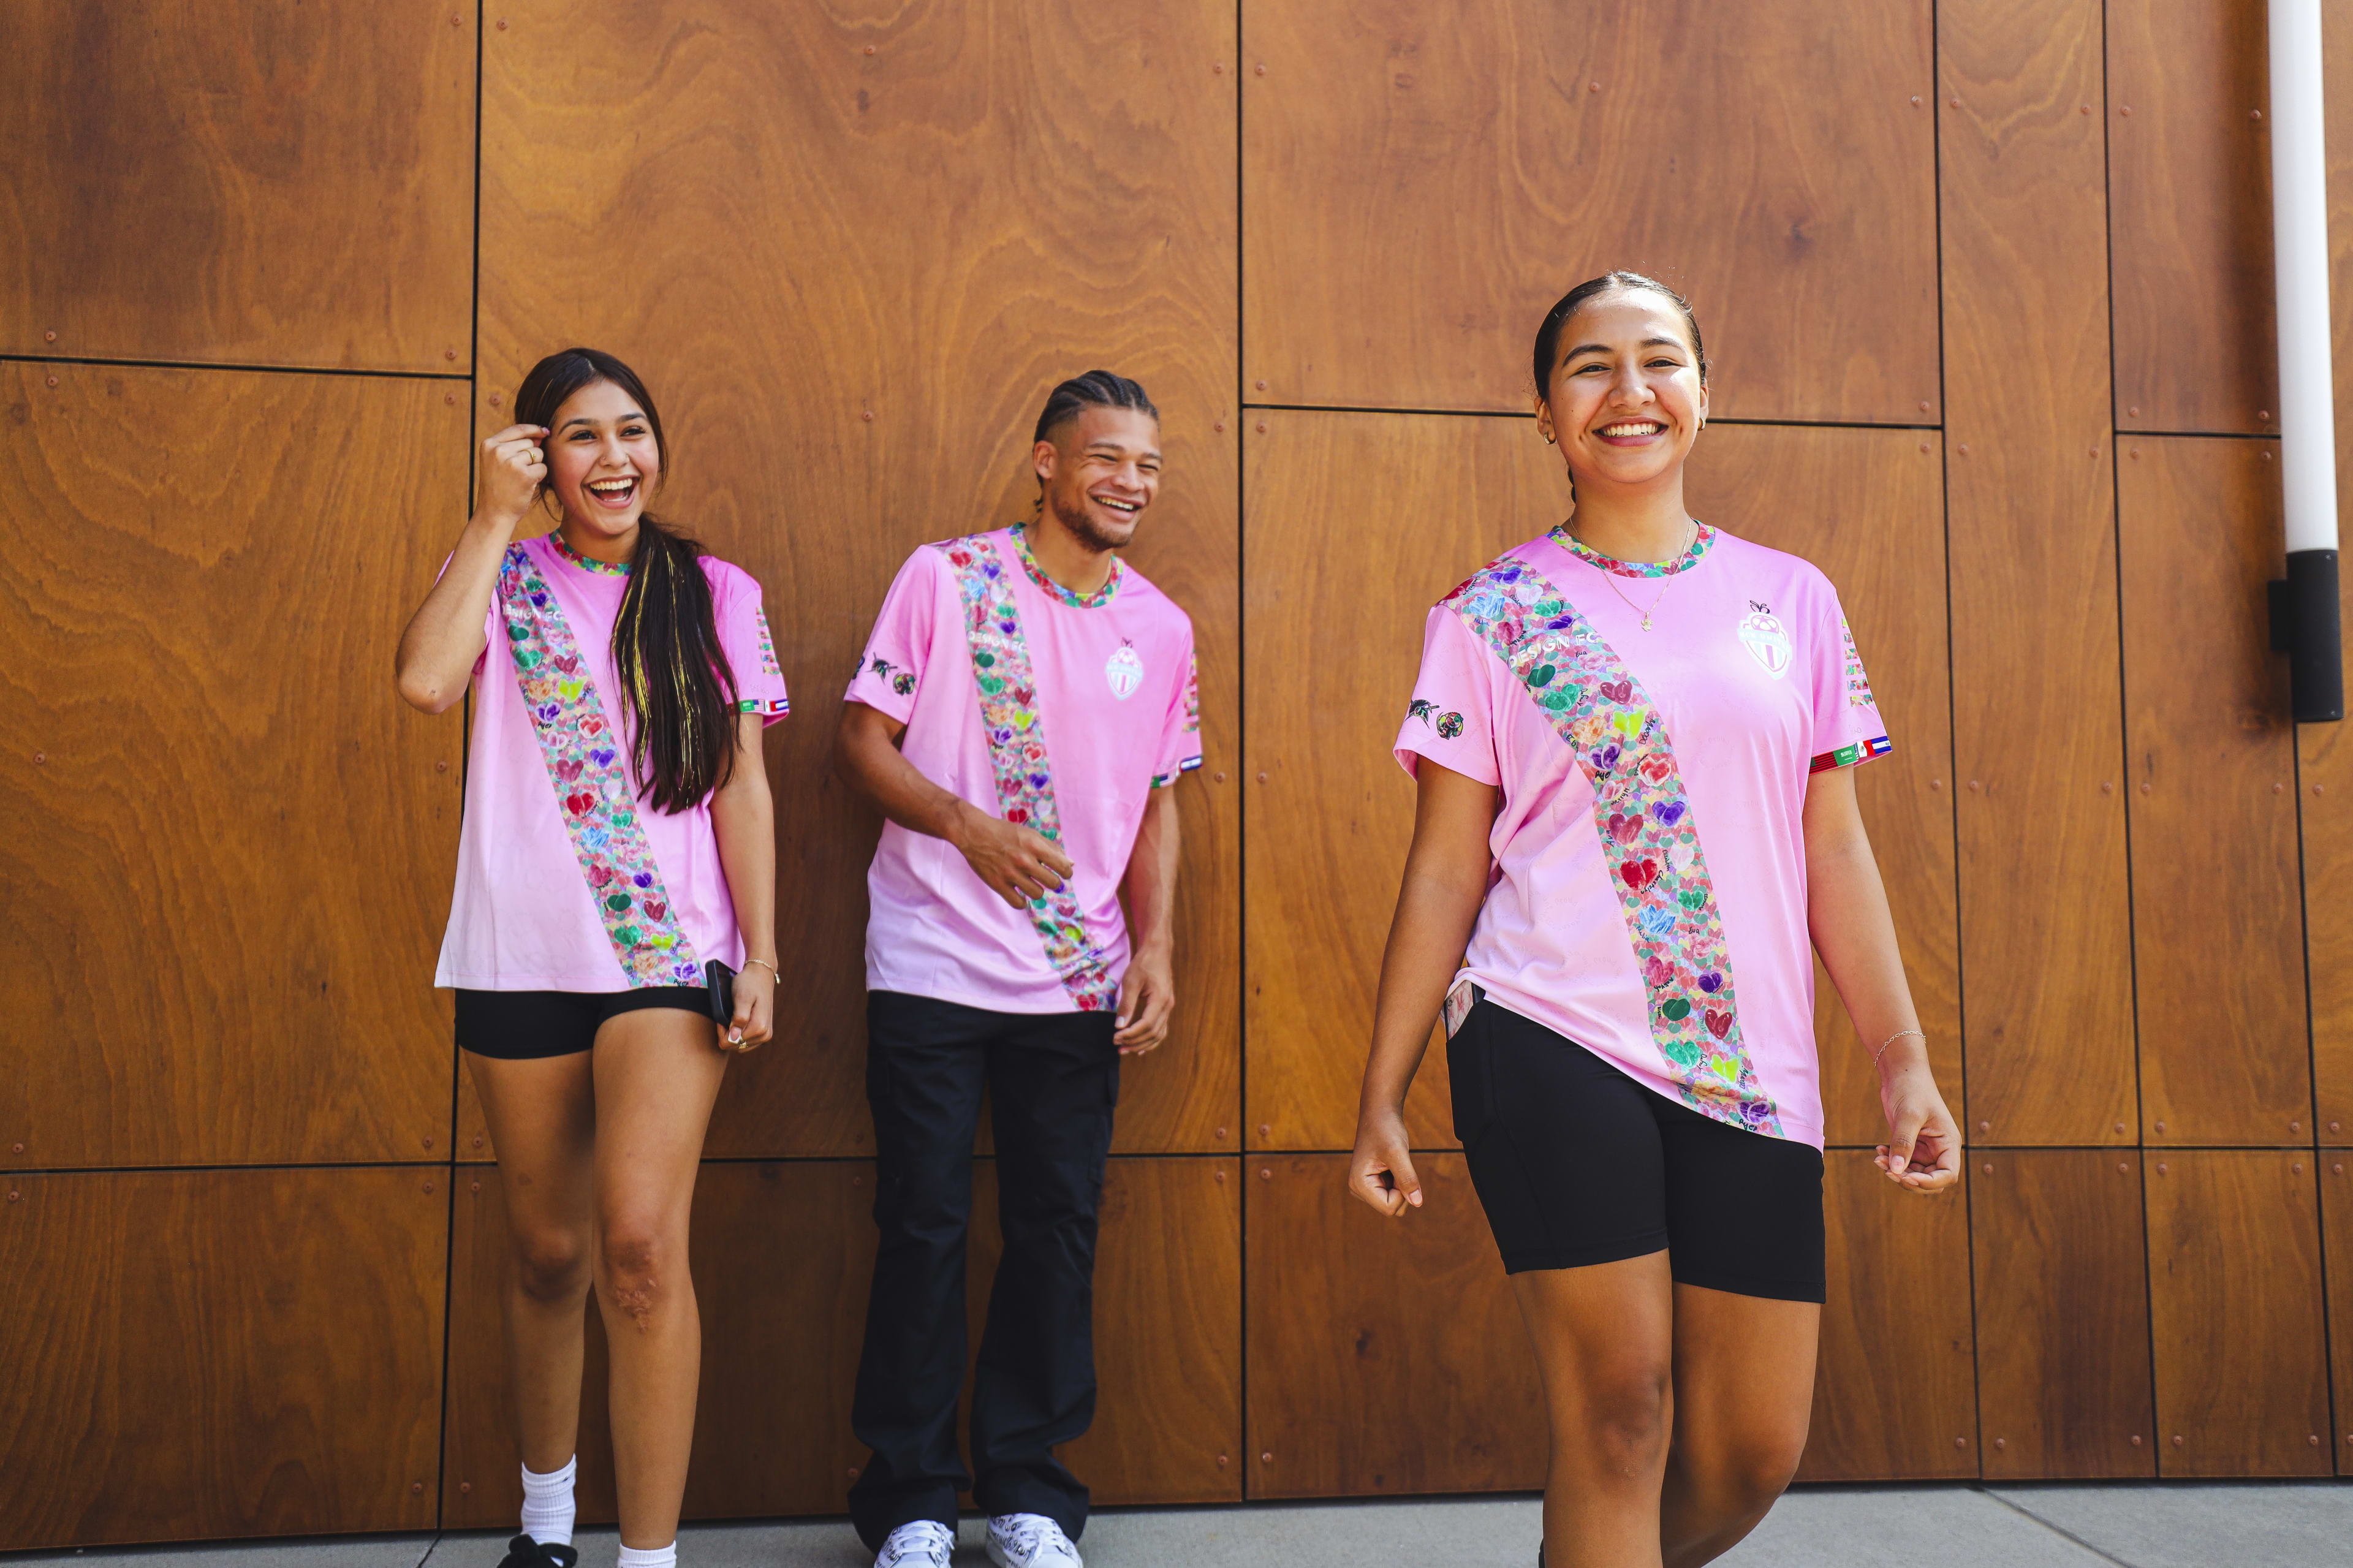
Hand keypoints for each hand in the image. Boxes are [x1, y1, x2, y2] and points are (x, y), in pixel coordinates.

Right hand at [476, 423, 548, 525]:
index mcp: (488, 444)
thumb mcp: (497, 462)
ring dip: (535, 466)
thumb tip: (540, 434)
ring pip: (538, 454)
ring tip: (520, 479)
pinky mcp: (525, 474)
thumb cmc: (498, 488)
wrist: (494, 513)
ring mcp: (511, 462)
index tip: (544, 431)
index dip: (533, 429)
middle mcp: (498, 451)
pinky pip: (543, 467)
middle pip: (530, 443)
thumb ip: (515, 446)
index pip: (517, 429)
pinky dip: (540, 477)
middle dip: (531, 456)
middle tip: (517, 473)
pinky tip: (527, 485)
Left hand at [716, 962, 775, 1054]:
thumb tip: (734, 1037)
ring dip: (733, 1034)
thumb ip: (739, 1018)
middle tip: (729, 1014)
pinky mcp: (764, 1033)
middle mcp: (765, 1034)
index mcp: (759, 1027)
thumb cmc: (748, 984)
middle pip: (735, 1046)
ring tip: (734, 1016)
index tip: (724, 1015)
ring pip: (740, 1045)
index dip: (722, 1030)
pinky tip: (740, 1021)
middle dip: (727, 1033)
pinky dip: (739, 1034)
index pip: (730, 1042)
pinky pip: (746, 1042)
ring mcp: (766, 1035)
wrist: (761, 976)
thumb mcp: (741, 997)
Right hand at [950, 804, 1075, 909]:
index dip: (1066, 872)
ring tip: (1029, 883)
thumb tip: (1071, 864)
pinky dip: (1022, 901)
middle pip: (1053, 883)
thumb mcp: (1030, 834)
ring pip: (1037, 894)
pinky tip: (1019, 892)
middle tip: (1044, 877)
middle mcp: (1024, 860)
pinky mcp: (998, 885)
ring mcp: (1011, 874)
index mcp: (1035, 846)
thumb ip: (1051, 848)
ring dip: (1036, 890)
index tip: (1061, 872)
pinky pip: (1019, 903)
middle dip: (1052, 881)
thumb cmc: (1005, 832)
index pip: (1063, 867)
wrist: (974, 833)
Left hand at [1113, 949, 1174, 1055]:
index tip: (1115, 1037)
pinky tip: (1140, 1048)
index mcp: (1160, 1000)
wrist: (1158, 951)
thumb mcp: (1131, 981)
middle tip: (1117, 1045)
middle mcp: (1167, 1006)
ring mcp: (1168, 1008)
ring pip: (1158, 1034)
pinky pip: (1160, 1029)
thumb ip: (1126, 1004)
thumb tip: (1119, 1026)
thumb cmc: (1143, 964)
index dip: (1131, 1034)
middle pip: (1153, 1033)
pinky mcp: (1165, 1008)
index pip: (1146, 1025)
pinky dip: (1151, 1041)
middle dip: (1134, 1042)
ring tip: (1125, 1050)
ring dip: (1142, 1044)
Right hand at [1347, 1110, 1423, 1216]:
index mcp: (1358, 1185)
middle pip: (1392, 1208)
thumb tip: (1418, 1203)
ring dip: (1401, 1184)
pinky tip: (1391, 1164)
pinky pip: (1393, 1193)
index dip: (1403, 1192)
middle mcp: (1358, 1189)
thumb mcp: (1398, 1153)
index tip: (1399, 1168)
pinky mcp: (1372, 1183)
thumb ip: (1407, 1179)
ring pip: (1394, 1202)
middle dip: (1402, 1189)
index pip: (1389, 1208)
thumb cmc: (1385, 1129)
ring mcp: (1365, 1187)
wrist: (1379, 1114)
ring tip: (1392, 1163)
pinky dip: (1399, 1180)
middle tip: (1396, 1164)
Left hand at [1876, 1054, 1959, 1192]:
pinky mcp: (1910, 1145)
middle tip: (1888, 1171)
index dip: (1929, 1182)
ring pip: (1914, 1174)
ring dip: (1896, 1172)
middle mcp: (1939, 1149)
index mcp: (1949, 1143)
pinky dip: (1890, 1162)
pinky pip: (1902, 1163)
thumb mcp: (1908, 1116)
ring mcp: (1925, 1149)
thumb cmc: (1912, 1089)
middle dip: (1909, 1180)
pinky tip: (1878, 1151)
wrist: (1901, 1074)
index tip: (1907, 1178)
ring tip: (1878, 1159)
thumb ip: (1903, 1143)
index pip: (1948, 1175)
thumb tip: (1896, 1170)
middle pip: (1930, 1180)